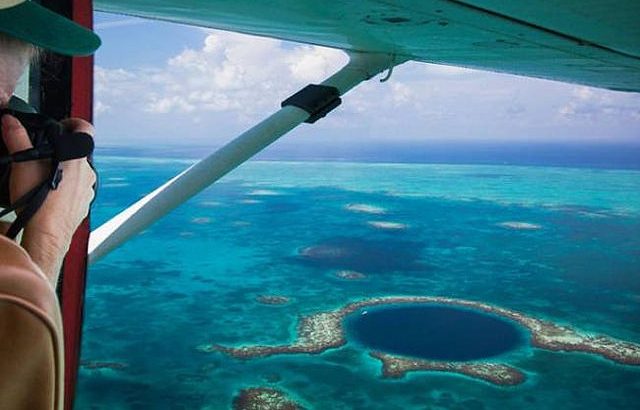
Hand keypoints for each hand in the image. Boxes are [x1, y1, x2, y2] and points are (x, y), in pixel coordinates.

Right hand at [1, 114, 95, 282]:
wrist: (48, 234)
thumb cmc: (40, 202)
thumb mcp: (23, 164)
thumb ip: (17, 138)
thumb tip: (10, 122)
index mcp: (78, 158)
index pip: (86, 129)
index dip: (74, 123)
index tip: (62, 126)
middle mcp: (88, 173)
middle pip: (79, 152)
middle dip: (62, 150)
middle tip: (43, 153)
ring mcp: (88, 189)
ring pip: (78, 172)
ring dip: (64, 170)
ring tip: (42, 175)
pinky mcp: (84, 204)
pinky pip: (77, 190)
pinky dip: (66, 188)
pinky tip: (49, 193)